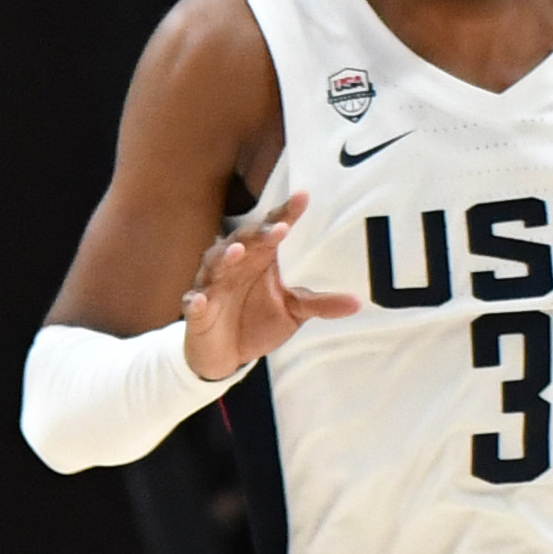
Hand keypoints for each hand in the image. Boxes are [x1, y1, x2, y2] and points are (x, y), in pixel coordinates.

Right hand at [180, 194, 356, 383]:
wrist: (225, 355)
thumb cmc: (257, 321)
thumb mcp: (293, 312)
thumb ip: (320, 304)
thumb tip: (358, 303)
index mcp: (260, 259)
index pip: (273, 230)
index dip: (286, 214)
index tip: (303, 198)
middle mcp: (235, 266)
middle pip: (244, 241)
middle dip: (259, 234)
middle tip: (278, 228)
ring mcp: (213, 287)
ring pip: (215, 265)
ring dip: (225, 257)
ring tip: (238, 251)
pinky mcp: (198, 312)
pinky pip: (193, 303)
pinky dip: (196, 301)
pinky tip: (200, 300)